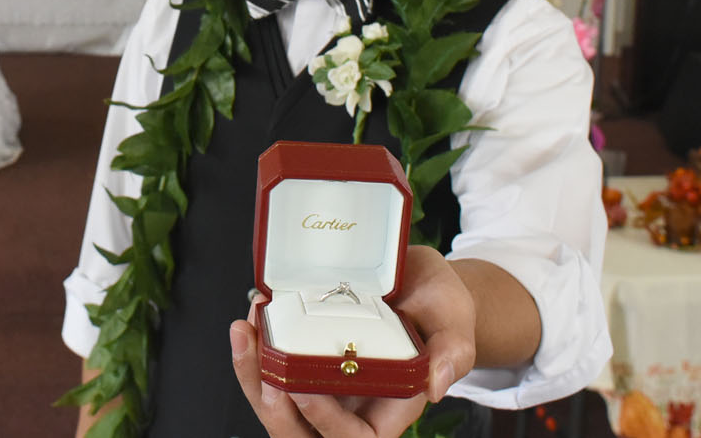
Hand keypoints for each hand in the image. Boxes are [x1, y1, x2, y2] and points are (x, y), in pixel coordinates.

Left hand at [230, 245, 475, 436]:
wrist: (420, 278)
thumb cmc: (441, 305)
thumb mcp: (455, 318)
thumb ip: (453, 351)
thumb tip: (438, 386)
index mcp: (391, 403)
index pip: (355, 437)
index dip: (324, 422)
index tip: (300, 386)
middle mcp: (355, 401)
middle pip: (304, 431)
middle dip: (273, 408)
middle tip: (260, 362)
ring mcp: (327, 381)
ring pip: (280, 405)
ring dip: (253, 376)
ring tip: (246, 332)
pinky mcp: (306, 357)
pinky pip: (273, 370)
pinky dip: (256, 350)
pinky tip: (253, 317)